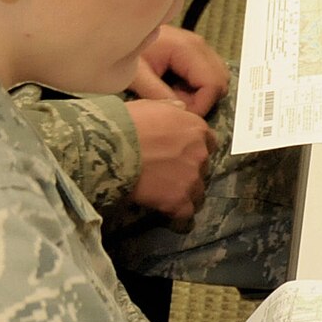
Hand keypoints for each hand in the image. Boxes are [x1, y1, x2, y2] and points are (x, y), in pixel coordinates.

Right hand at [124, 98, 213, 222]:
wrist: (112, 149)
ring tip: (166, 196)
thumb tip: (181, 109)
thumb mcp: (152, 106)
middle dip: (189, 171)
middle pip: (203, 168)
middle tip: (168, 175)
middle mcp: (201, 154)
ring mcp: (192, 179)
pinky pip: (186, 214)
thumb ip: (171, 109)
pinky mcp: (179, 201)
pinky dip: (178, 215)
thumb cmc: (127, 123)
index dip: (194, 149)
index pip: (209, 143)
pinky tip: (168, 214)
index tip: (182, 154)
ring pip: (198, 192)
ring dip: (185, 193)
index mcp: (197, 129)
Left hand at [130, 25, 228, 114]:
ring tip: (174, 97)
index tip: (182, 116)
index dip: (201, 106)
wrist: (120, 31)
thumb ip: (159, 94)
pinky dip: (196, 89)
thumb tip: (181, 112)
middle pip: (220, 82)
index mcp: (188, 48)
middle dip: (202, 101)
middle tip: (177, 106)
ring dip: (200, 96)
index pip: (213, 84)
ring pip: (217, 80)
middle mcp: (199, 46)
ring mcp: (199, 48)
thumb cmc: (128, 50)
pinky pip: (207, 76)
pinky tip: (175, 89)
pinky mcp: (194, 53)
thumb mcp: (137, 75)